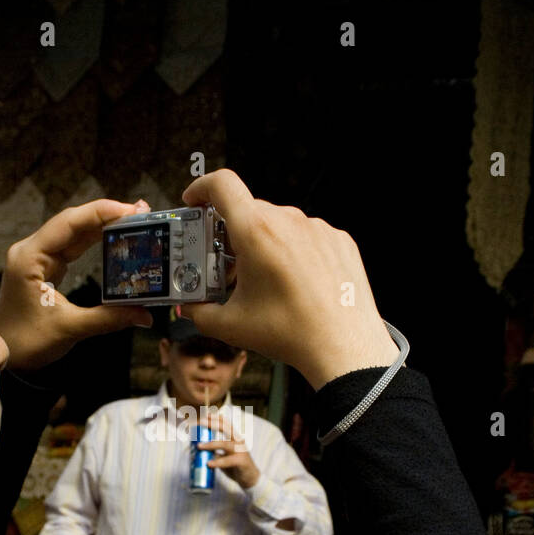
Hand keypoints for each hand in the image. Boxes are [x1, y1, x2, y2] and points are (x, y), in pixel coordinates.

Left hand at [0, 199, 152, 369]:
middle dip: (106, 215)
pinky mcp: (45, 268)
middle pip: (73, 222)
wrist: (7, 357)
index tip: (131, 209)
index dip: (100, 212)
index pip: (68, 223)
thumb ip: (109, 318)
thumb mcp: (70, 328)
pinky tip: (114, 235)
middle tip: (141, 211)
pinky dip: (94, 241)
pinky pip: (73, 247)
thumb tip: (145, 314)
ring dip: (103, 226)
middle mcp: (32, 251)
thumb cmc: (27, 343)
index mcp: (29, 258)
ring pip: (74, 233)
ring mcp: (38, 258)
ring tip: (134, 220)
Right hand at [178, 169, 397, 389]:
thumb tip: (190, 308)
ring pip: (280, 224)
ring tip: (266, 280)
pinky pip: (308, 236)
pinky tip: (296, 283)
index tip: (195, 201)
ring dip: (266, 243)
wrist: (343, 348)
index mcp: (257, 233)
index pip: (221, 185)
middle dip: (233, 233)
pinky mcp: (338, 240)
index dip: (201, 188)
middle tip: (228, 264)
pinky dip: (295, 252)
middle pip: (249, 211)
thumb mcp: (231, 326)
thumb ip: (199, 312)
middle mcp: (289, 221)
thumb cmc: (292, 333)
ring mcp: (318, 229)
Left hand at [197, 413, 259, 488]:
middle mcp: (238, 442)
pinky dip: (217, 462)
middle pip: (226, 429)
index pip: (227, 424)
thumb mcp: (224, 457)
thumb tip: (199, 451)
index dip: (217, 418)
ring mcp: (241, 451)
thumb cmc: (235, 466)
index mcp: (235, 439)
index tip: (206, 414)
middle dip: (213, 424)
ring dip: (211, 444)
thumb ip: (215, 452)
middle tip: (201, 422)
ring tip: (199, 446)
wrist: (250, 479)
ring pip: (225, 444)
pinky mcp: (241, 461)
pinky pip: (228, 461)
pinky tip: (209, 464)